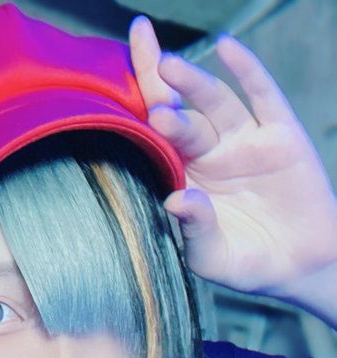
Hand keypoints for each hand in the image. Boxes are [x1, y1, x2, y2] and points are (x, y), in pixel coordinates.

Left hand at [129, 16, 336, 313]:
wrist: (297, 266)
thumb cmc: (245, 264)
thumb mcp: (213, 257)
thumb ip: (195, 228)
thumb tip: (176, 200)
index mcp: (183, 176)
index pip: (153, 139)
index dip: (135, 111)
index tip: (104, 91)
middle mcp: (208, 152)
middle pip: (179, 112)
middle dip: (161, 92)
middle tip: (143, 77)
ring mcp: (242, 140)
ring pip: (213, 102)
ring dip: (192, 82)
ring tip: (168, 65)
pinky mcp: (280, 135)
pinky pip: (262, 95)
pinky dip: (247, 70)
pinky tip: (227, 47)